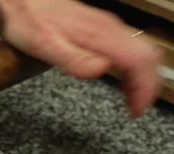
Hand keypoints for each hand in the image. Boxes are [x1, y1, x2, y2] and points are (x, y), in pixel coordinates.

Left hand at [0, 0, 162, 116]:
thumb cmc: (29, 20)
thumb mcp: (45, 46)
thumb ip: (74, 60)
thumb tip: (100, 70)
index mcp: (101, 35)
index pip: (139, 61)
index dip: (143, 88)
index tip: (135, 109)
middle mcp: (109, 28)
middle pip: (147, 56)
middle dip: (147, 86)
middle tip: (134, 108)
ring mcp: (108, 27)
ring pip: (141, 51)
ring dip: (141, 78)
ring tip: (129, 100)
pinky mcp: (102, 29)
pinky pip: (129, 49)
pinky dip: (131, 69)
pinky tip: (119, 80)